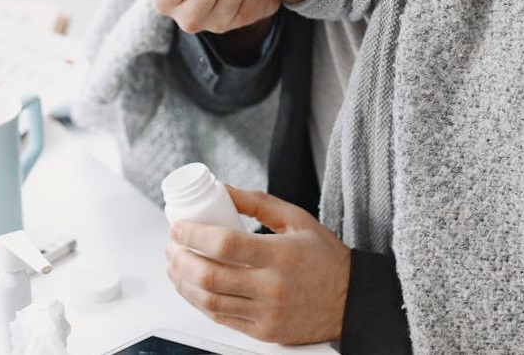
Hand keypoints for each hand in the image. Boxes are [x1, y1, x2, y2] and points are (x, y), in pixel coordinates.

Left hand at [164, 187, 350, 344]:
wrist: (351, 300)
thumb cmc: (324, 257)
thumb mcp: (297, 219)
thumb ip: (258, 203)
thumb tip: (223, 190)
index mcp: (281, 255)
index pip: (225, 245)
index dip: (193, 235)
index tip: (178, 227)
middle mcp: (273, 288)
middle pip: (210, 276)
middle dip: (181, 259)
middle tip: (172, 245)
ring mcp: (267, 314)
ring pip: (210, 301)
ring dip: (183, 282)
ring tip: (175, 265)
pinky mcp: (264, 333)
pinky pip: (222, 318)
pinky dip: (199, 302)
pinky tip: (192, 287)